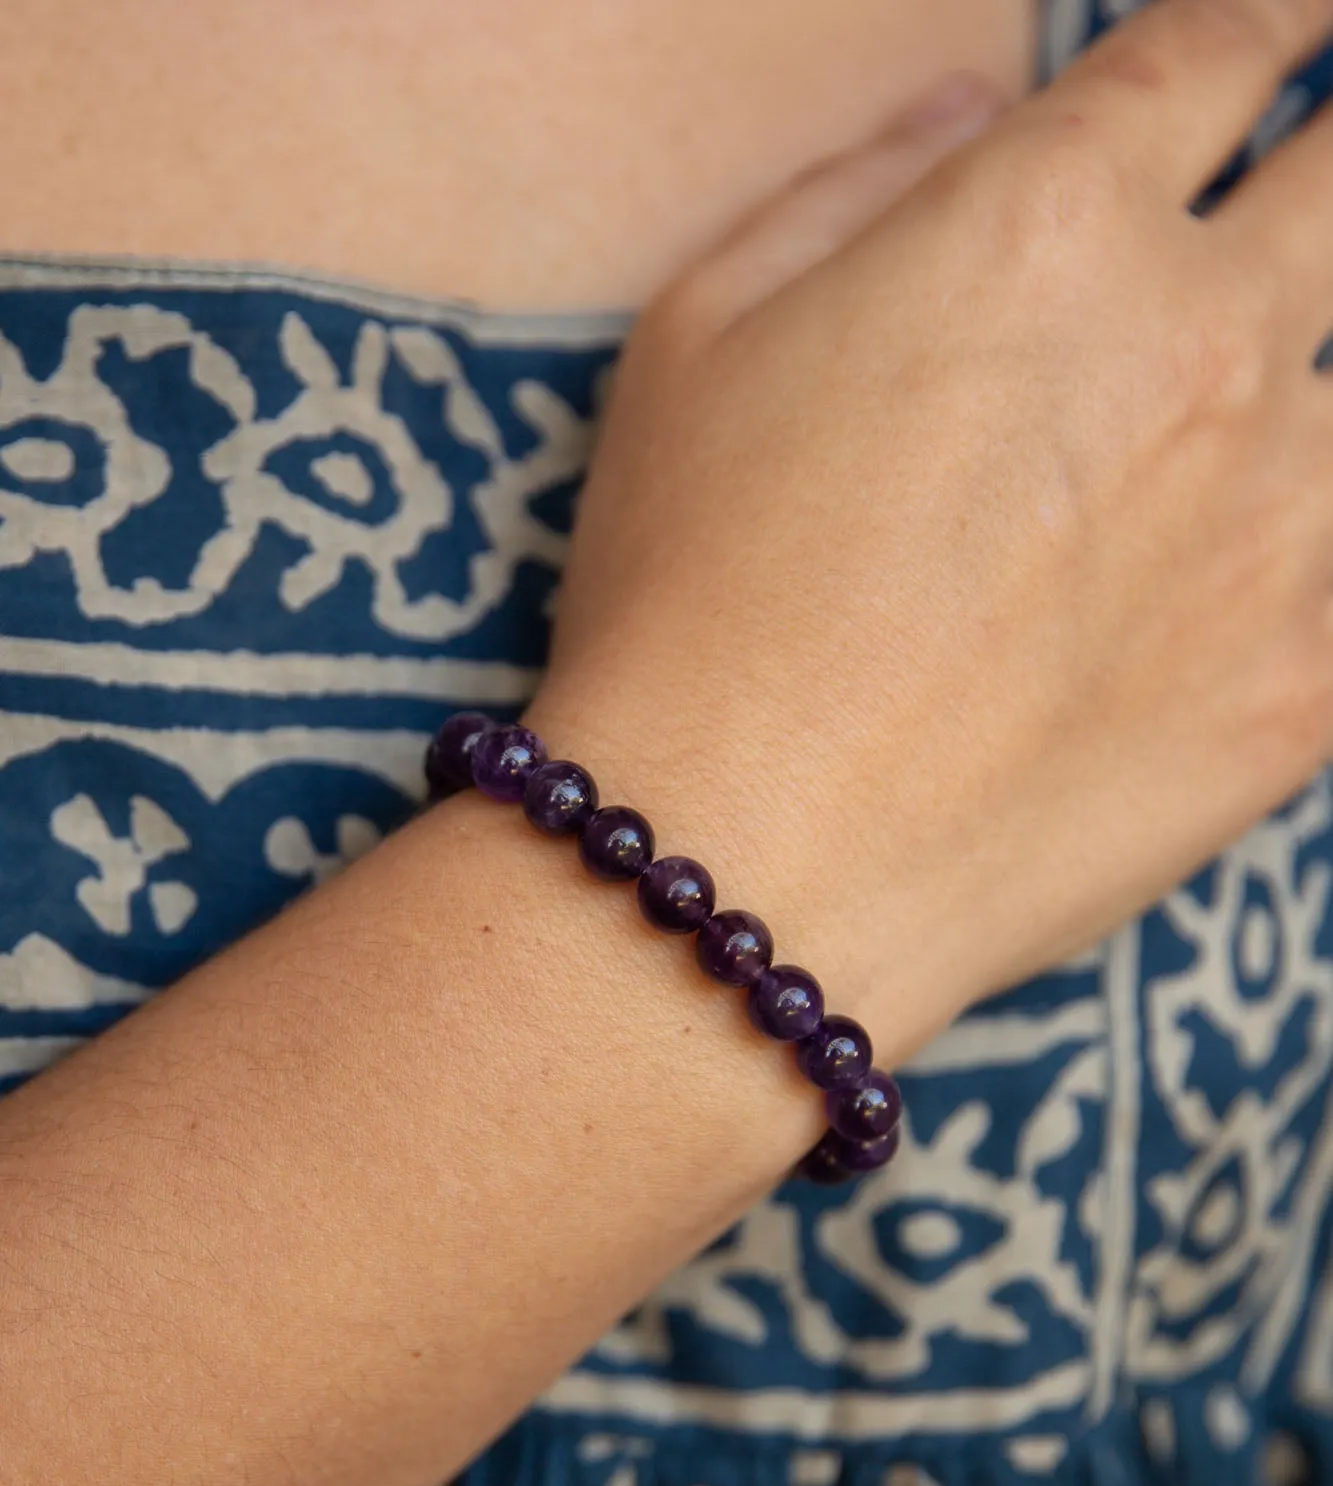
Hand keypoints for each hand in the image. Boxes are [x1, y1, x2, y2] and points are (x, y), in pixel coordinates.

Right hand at [529, 0, 1332, 1064]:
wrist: (745, 863)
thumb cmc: (689, 599)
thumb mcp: (697, 335)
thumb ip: (856, 187)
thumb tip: (975, 114)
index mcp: (1053, 224)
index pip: (1216, 55)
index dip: (1269, 21)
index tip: (1290, 29)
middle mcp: (1204, 344)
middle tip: (1321, 187)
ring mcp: (1282, 523)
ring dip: (1318, 368)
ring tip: (1252, 419)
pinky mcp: (1307, 687)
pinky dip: (1323, 549)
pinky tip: (1265, 562)